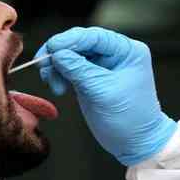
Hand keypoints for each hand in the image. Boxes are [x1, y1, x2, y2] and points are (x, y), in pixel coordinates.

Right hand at [35, 27, 176, 165]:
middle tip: (43, 66)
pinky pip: (70, 68)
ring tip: (54, 85)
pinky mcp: (91, 77)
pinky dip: (59, 74)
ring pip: (72, 54)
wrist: (135, 143)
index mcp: (128, 51)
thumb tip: (57, 53)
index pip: (95, 36)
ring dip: (57, 66)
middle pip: (80, 43)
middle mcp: (115, 54)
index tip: (52, 47)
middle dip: (60, 54)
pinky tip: (58, 87)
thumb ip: (79, 70)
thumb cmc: (130, 119)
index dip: (71, 40)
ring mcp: (102, 65)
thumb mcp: (103, 92)